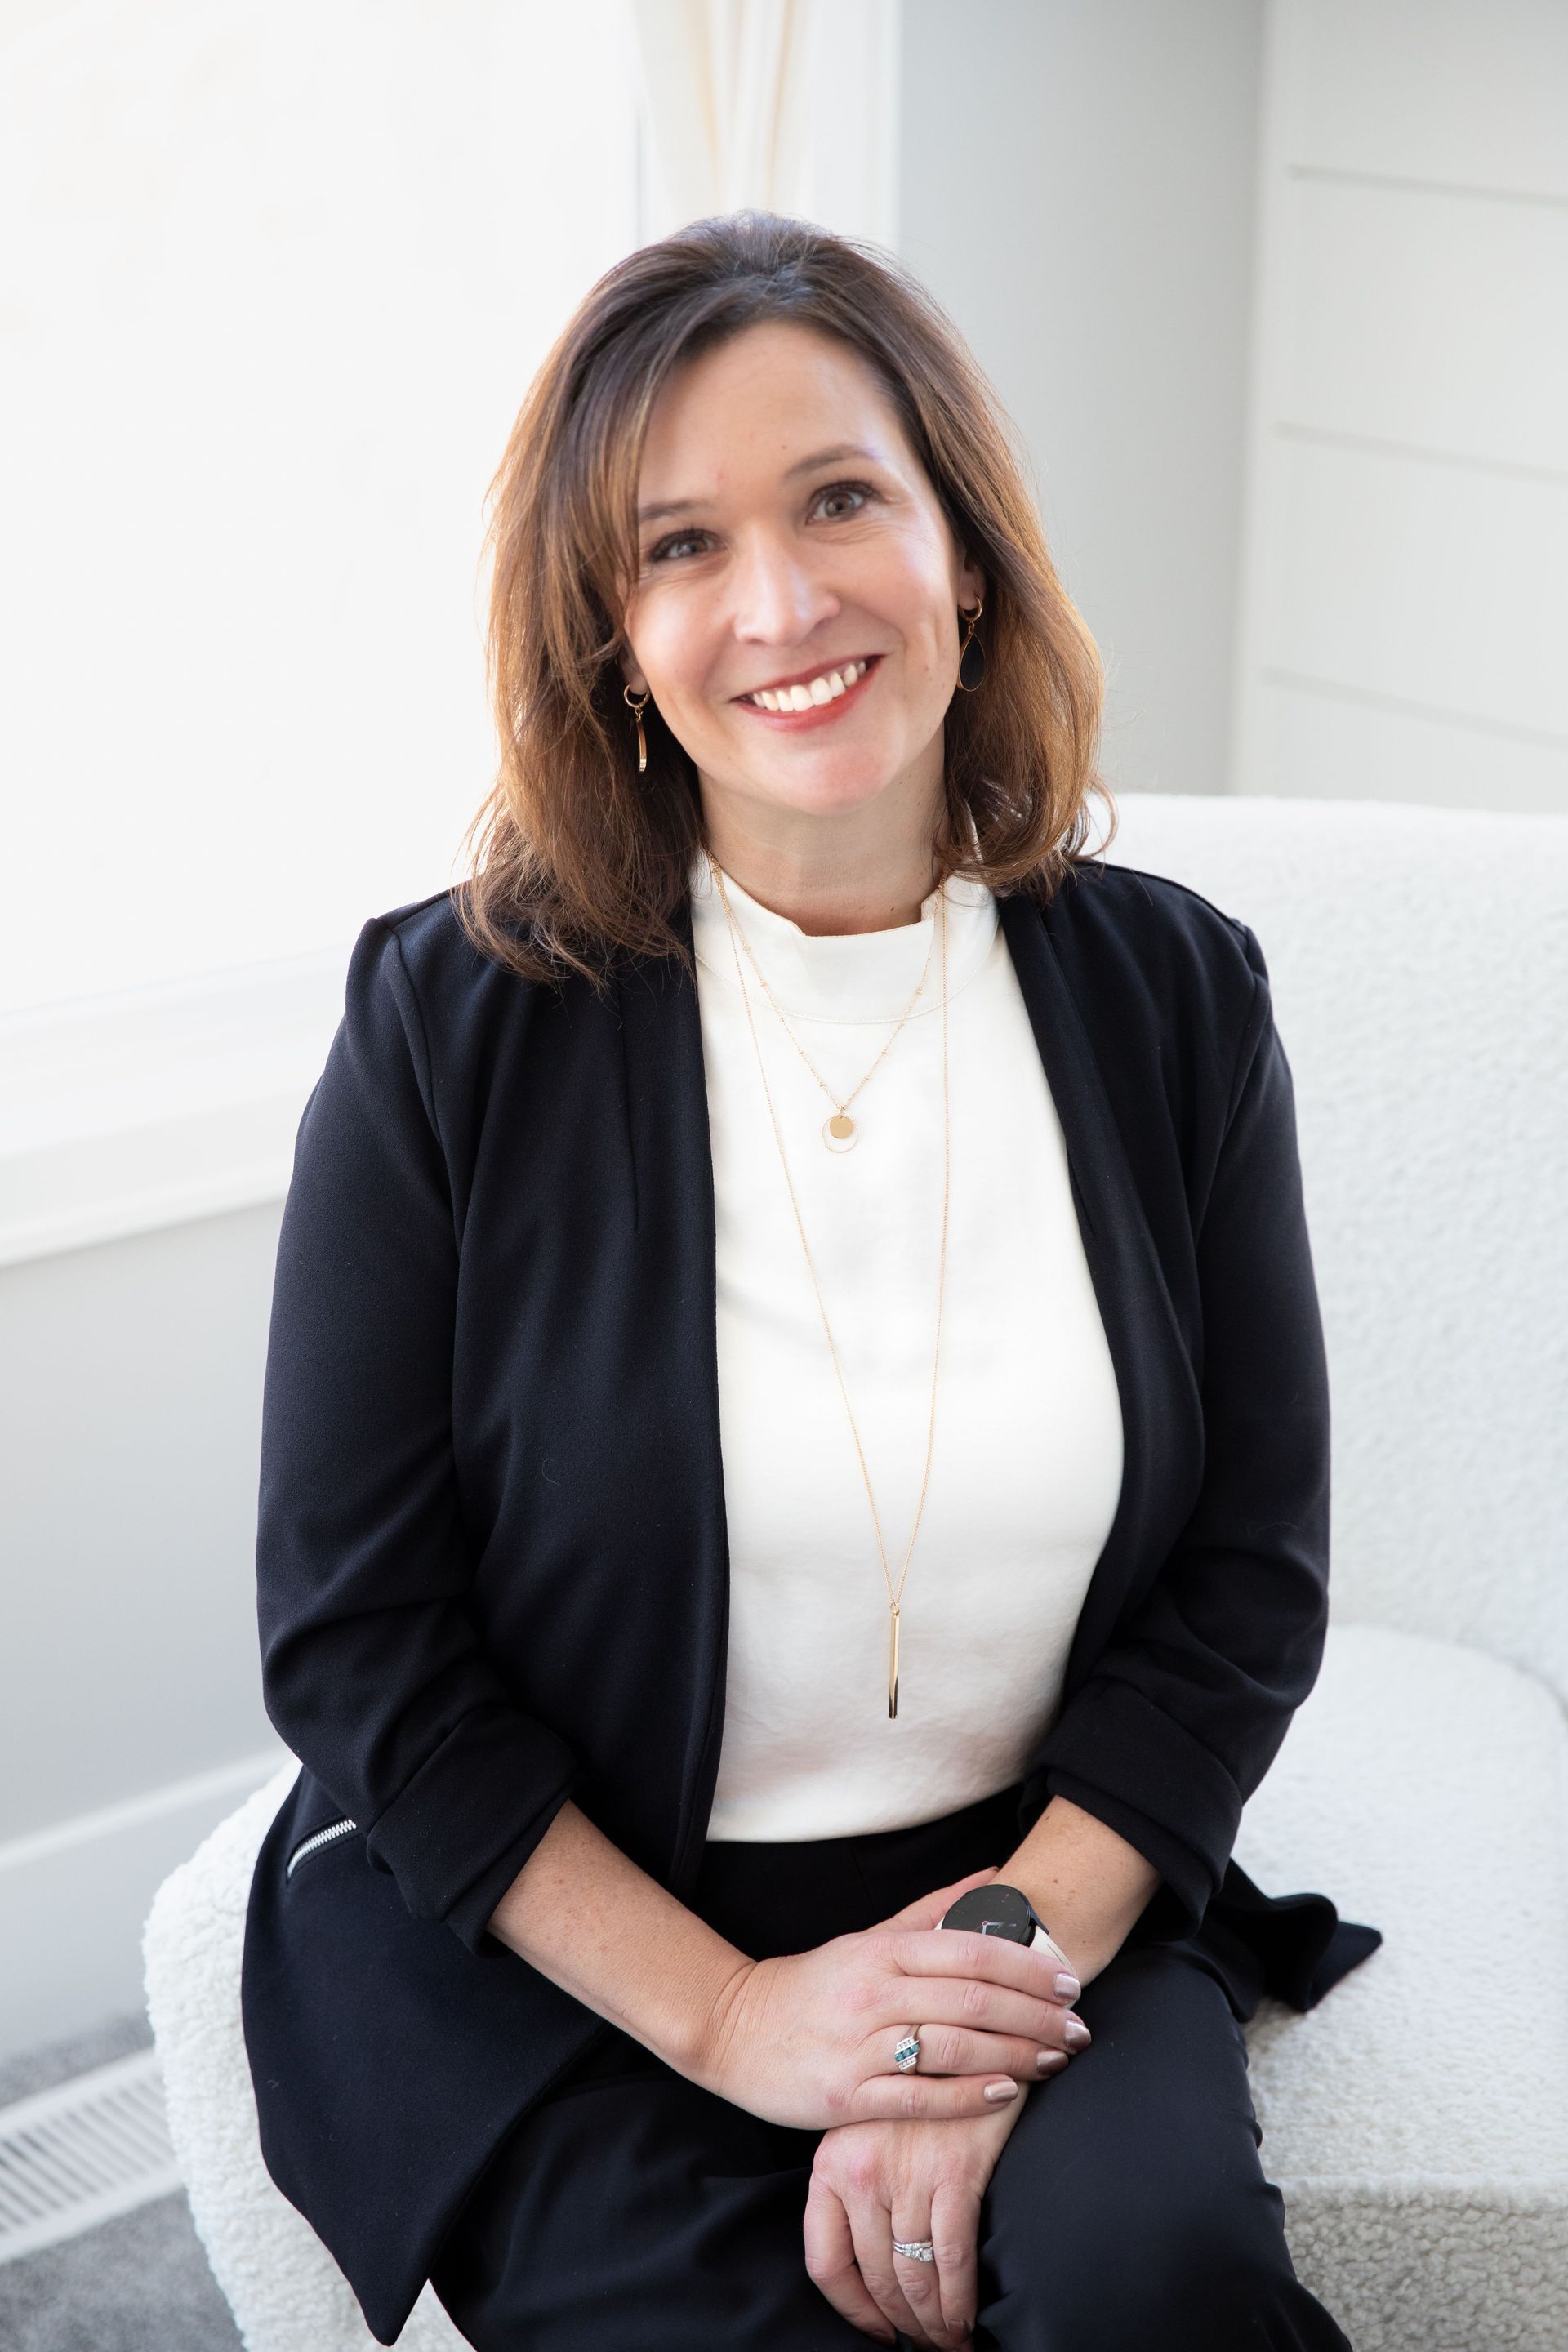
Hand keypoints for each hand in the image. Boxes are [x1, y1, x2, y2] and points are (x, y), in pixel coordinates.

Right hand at [694, 1869, 1085, 2130]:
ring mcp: (858, 2046)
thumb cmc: (811, 1985)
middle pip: (973, 2000)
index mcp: (880, 1950)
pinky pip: (920, 2097)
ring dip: (1016, 2054)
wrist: (733, 2030)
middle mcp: (872, 1993)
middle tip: (1080, 2028)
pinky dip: (968, 2095)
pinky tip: (1005, 2092)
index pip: (969, 1951)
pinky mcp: (846, 2097)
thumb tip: (992, 1874)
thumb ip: (930, 1910)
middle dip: (1037, 2015)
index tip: (1069, 1980)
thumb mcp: (866, 1938)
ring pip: (953, 2047)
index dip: (1027, 1966)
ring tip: (1056, 2059)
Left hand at [804, 2094, 1026, 2348]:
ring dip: (936, 2322)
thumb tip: (877, 2266)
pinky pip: (953, 2260)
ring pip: (915, 2278)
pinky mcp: (954, 2172)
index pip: (825, 2261)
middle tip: (928, 2344)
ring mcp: (905, 2173)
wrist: (968, 2031)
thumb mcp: (870, 2127)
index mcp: (831, 2163)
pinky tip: (969, 2317)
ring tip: (951, 2339)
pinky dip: (961, 2300)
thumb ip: (862, 2185)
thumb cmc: (921, 2087)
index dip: (852, 2310)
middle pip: (876, 2278)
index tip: (880, 2331)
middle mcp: (860, 2172)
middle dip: (905, 2324)